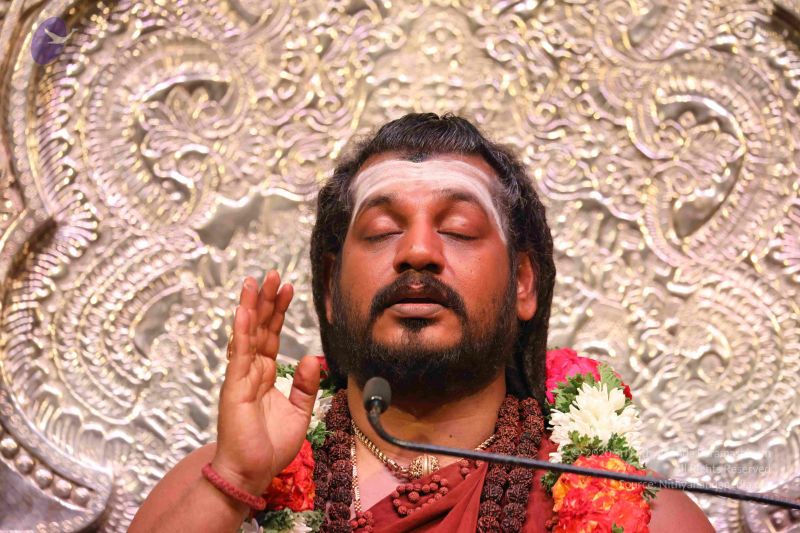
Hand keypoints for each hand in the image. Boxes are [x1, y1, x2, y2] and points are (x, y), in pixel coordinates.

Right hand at [212, 270, 320, 494]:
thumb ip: (305, 385)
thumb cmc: (270, 446)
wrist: (252, 472)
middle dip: (267, 300)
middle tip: (273, 274)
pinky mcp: (234, 387)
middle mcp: (251, 370)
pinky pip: (239, 354)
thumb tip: (309, 357)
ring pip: (247, 334)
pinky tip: (245, 312)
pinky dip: (242, 332)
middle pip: (260, 327)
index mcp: (265, 374)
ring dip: (251, 307)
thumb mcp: (299, 412)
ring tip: (256, 281)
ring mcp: (240, 376)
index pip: (272, 335)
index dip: (279, 311)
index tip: (288, 287)